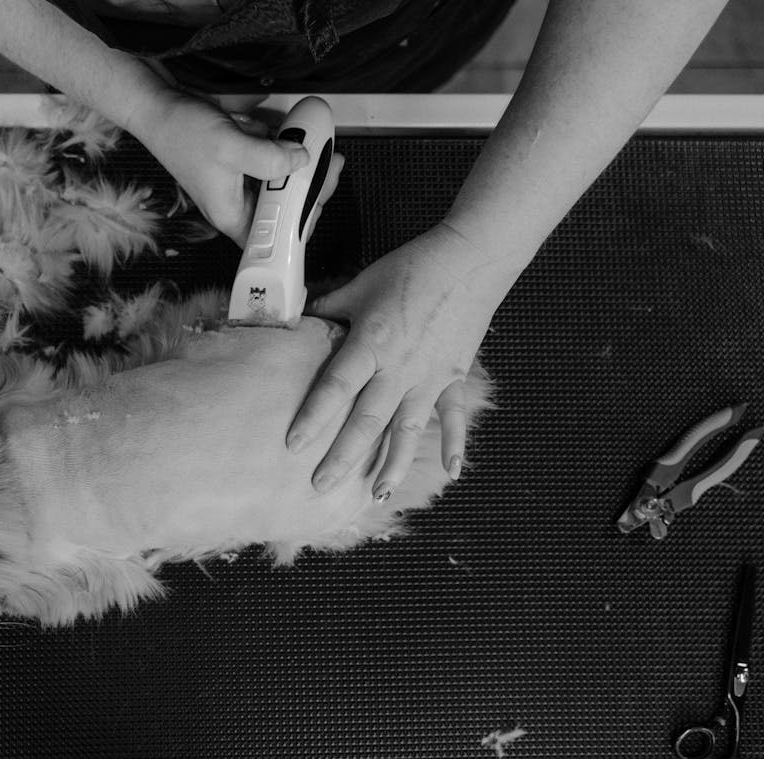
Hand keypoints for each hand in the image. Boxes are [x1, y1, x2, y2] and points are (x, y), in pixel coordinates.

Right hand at [129, 91, 311, 246]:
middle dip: (309, 186)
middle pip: (284, 209)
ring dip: (299, 165)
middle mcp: (238, 205)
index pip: (273, 237)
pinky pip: (271, 162)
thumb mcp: (230, 147)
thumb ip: (269, 159)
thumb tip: (302, 160)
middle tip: (329, 163)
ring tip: (314, 144)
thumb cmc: (182, 133)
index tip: (319, 198)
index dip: (299, 224)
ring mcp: (241, 184)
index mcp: (231, 215)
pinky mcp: (243, 165)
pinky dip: (280, 148)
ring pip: (282, 184)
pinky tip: (281, 133)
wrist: (159, 107)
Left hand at [286, 222, 522, 499]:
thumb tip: (299, 318)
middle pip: (366, 420)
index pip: (335, 387)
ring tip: (377, 495)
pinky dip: (454, 444)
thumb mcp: (362, 283)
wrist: (470, 259)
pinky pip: (452, 417)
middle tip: (321, 485)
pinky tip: (451, 472)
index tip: (293, 444)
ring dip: (392, 464)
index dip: (313, 416)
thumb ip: (330, 307)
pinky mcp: (454, 377)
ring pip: (407, 430)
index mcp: (371, 343)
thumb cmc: (412, 267)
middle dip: (343, 456)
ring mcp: (430, 377)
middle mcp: (398, 368)